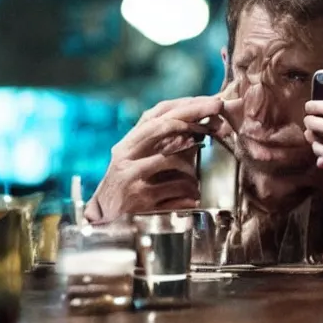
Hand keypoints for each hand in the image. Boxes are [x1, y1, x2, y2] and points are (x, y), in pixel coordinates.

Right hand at [87, 95, 236, 222]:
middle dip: (194, 114)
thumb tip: (206, 126)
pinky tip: (193, 198)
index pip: (156, 113)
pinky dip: (189, 192)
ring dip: (191, 168)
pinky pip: (176, 187)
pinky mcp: (139, 196)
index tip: (210, 101)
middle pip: (163, 126)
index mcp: (128, 143)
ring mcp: (131, 174)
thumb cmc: (132, 190)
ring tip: (194, 181)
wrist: (104, 221)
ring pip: (172, 158)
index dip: (184, 105)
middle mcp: (125, 153)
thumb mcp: (144, 164)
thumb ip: (169, 146)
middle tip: (218, 109)